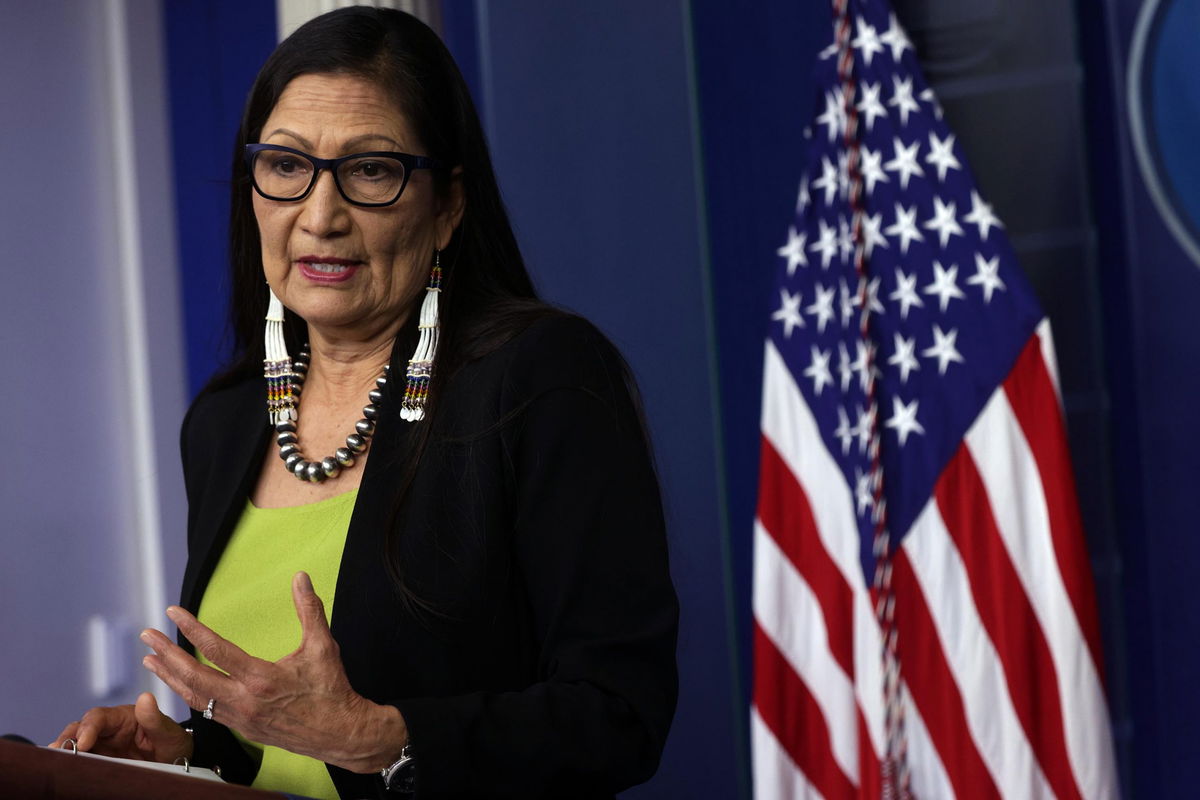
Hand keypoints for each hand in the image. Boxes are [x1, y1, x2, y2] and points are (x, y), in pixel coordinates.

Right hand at [48, 692, 191, 762]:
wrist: (176, 763)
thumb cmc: (173, 743)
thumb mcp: (169, 732)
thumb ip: (155, 718)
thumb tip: (145, 697)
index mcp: (123, 717)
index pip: (99, 717)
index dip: (88, 728)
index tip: (82, 743)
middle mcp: (108, 730)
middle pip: (80, 730)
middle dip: (67, 739)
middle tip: (57, 752)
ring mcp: (102, 747)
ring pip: (76, 745)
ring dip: (65, 752)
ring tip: (56, 763)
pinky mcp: (100, 761)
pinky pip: (83, 761)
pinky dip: (72, 764)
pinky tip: (66, 770)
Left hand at [140, 571, 406, 773]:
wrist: (339, 733)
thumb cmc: (331, 689)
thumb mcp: (322, 646)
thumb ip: (309, 610)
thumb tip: (301, 578)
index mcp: (261, 678)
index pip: (216, 650)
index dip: (192, 629)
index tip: (173, 612)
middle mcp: (244, 700)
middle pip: (193, 677)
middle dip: (166, 655)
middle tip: (146, 636)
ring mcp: (240, 718)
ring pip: (195, 698)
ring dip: (171, 678)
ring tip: (150, 660)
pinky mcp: (243, 729)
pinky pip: (207, 711)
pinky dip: (189, 695)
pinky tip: (181, 685)